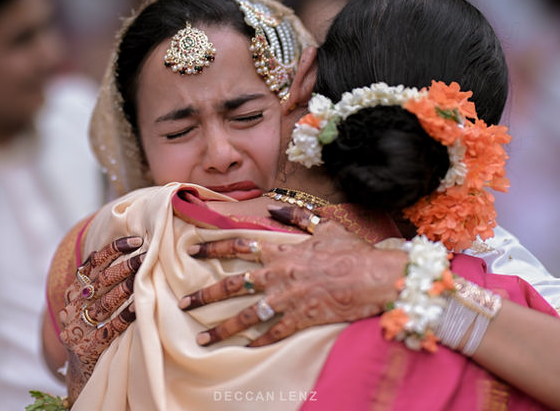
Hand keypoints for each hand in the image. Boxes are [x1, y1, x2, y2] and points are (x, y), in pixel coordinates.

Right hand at [58, 236, 144, 401]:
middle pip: (98, 282)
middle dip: (124, 266)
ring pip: (103, 304)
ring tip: (144, 276)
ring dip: (125, 288)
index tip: (137, 241)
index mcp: (73, 293)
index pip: (91, 265)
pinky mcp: (86, 350)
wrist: (81, 372)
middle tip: (146, 256)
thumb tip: (133, 248)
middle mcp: (72, 309)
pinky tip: (138, 308)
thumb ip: (103, 282)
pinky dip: (124, 318)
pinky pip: (108, 330)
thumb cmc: (95, 330)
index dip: (113, 250)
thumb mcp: (91, 305)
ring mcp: (77, 330)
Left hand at [179, 205, 406, 346]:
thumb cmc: (353, 251)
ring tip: (202, 338)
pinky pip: (275, 333)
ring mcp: (290, 299)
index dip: (214, 245)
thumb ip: (299, 217)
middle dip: (206, 294)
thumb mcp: (326, 227)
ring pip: (248, 316)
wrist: (375, 277)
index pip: (241, 245)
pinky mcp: (303, 318)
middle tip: (184, 303)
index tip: (192, 248)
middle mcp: (280, 275)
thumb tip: (276, 209)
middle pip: (235, 284)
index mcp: (283, 251)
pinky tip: (244, 349)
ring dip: (222, 328)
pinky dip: (259, 342)